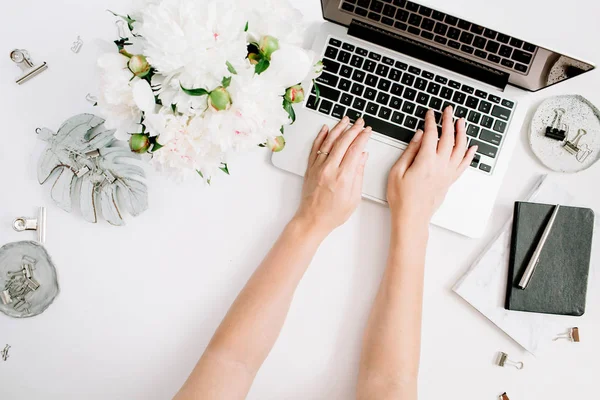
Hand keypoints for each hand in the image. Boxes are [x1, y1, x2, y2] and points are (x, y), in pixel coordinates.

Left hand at [294, 117, 371, 236]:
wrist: (312, 220)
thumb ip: (359, 174)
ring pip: (329, 142)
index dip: (363, 137)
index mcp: (343, 177)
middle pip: (343, 142)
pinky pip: (315, 148)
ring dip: (338, 128)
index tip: (368, 131)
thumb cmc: (333, 213)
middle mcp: (329, 169)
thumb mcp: (354, 197)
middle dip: (353, 129)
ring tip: (345, 120)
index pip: (355, 150)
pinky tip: (325, 129)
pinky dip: (320, 137)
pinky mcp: (310, 168)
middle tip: (360, 122)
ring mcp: (318, 167)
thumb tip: (362, 157)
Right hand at [387, 107, 476, 225]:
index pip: (432, 135)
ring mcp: (447, 173)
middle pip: (448, 138)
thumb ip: (410, 151)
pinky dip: (469, 154)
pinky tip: (472, 147)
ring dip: (462, 133)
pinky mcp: (449, 181)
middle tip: (448, 111)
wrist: (412, 217)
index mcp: (426, 161)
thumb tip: (419, 136)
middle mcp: (440, 166)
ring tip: (461, 122)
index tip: (430, 114)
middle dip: (448, 121)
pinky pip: (464, 164)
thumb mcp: (397, 171)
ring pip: (460, 149)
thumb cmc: (402, 198)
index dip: (431, 122)